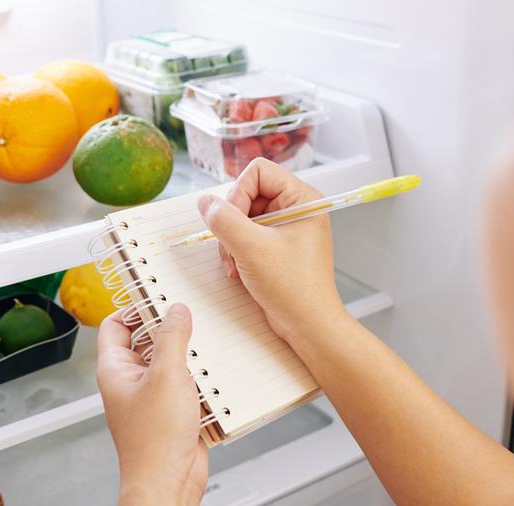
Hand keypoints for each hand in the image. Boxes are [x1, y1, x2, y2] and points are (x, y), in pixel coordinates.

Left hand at [97, 304, 207, 505]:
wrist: (168, 482)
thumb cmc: (153, 440)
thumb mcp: (166, 375)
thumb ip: (172, 337)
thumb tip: (177, 311)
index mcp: (115, 369)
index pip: (116, 325)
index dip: (134, 307)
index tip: (157, 293)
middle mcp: (131, 381)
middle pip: (147, 340)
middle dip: (169, 328)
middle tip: (188, 314)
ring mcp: (152, 395)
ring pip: (170, 361)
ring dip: (188, 354)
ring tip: (204, 343)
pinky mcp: (174, 409)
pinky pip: (186, 383)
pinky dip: (200, 376)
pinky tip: (214, 372)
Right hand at [197, 158, 346, 345]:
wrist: (308, 325)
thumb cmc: (294, 288)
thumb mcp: (252, 248)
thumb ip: (224, 220)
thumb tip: (205, 202)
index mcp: (301, 199)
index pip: (258, 172)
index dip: (238, 193)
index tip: (233, 220)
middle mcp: (295, 209)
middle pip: (247, 194)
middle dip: (232, 222)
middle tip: (232, 247)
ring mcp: (285, 229)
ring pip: (242, 217)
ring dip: (231, 240)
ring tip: (236, 264)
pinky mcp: (276, 247)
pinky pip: (246, 236)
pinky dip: (236, 251)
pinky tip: (239, 271)